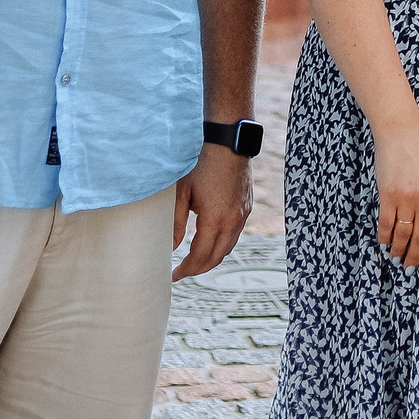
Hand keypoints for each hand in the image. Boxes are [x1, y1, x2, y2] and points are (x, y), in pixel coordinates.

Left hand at [171, 144, 251, 278]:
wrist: (228, 143)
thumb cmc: (201, 165)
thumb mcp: (182, 193)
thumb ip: (175, 223)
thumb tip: (172, 248)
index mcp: (215, 219)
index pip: (200, 256)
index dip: (186, 269)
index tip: (173, 275)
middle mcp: (232, 221)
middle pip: (216, 257)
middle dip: (198, 269)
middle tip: (182, 272)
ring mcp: (242, 215)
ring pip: (227, 248)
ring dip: (211, 258)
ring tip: (194, 260)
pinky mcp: (246, 207)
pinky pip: (235, 235)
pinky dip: (222, 245)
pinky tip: (210, 241)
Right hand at [373, 121, 418, 267]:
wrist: (401, 134)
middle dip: (416, 256)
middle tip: (410, 267)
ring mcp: (407, 199)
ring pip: (404, 234)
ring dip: (399, 249)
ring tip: (396, 257)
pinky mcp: (389, 196)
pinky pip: (386, 224)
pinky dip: (384, 236)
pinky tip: (384, 242)